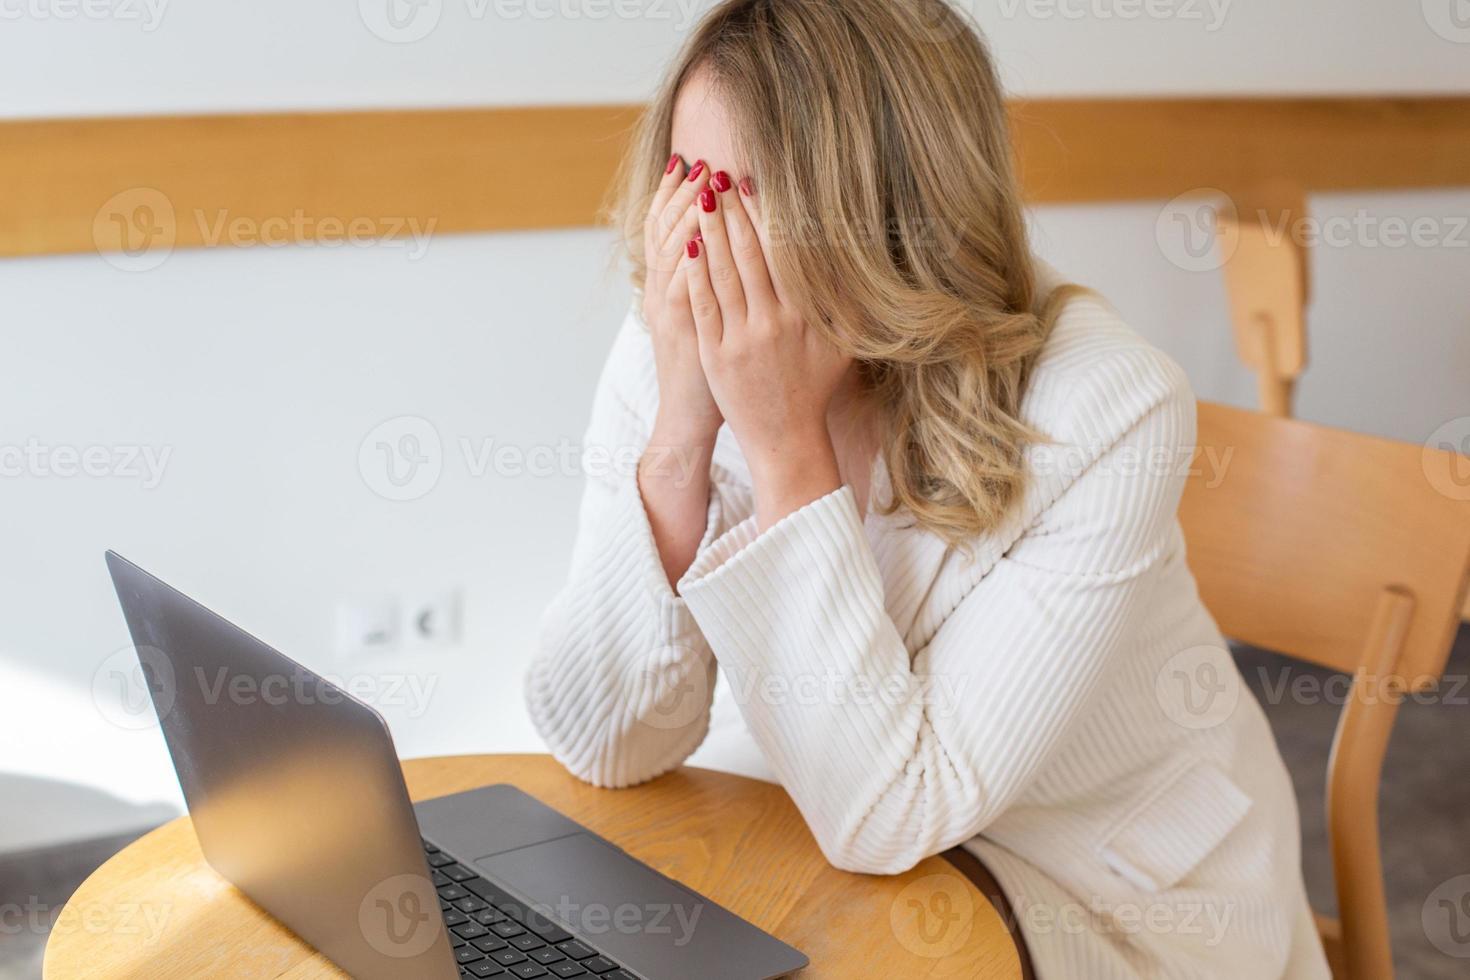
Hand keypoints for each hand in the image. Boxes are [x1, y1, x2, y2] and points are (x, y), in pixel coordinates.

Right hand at [642, 155, 721, 443]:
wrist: (687, 418)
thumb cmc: (706, 373)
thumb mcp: (704, 324)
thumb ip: (711, 289)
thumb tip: (726, 255)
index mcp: (669, 288)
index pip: (665, 230)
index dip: (672, 195)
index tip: (684, 162)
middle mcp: (664, 293)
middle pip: (666, 232)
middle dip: (682, 194)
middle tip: (697, 160)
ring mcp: (671, 311)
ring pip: (672, 252)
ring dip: (687, 216)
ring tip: (702, 183)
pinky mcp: (684, 329)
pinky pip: (685, 286)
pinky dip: (692, 258)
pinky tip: (705, 235)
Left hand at [679, 173, 851, 528]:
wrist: (785, 439)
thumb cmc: (813, 388)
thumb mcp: (843, 345)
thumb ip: (846, 302)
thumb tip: (853, 256)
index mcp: (806, 316)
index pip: (782, 253)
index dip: (765, 215)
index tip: (752, 184)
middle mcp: (775, 323)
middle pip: (749, 255)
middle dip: (732, 212)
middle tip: (718, 176)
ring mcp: (742, 339)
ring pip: (723, 274)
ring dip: (711, 232)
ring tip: (700, 198)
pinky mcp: (716, 354)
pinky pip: (703, 305)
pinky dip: (695, 273)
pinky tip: (687, 245)